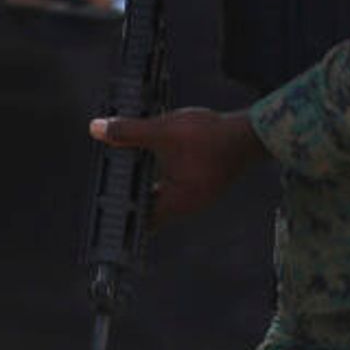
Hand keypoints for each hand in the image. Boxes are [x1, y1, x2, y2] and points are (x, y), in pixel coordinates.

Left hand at [89, 108, 262, 223]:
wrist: (251, 133)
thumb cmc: (210, 136)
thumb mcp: (163, 130)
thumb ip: (129, 131)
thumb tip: (98, 129)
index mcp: (175, 201)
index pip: (140, 220)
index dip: (120, 214)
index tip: (102, 208)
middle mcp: (186, 205)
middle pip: (149, 210)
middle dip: (128, 197)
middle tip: (105, 188)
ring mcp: (197, 197)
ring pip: (162, 198)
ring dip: (144, 187)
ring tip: (122, 175)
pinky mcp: (203, 185)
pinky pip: (174, 188)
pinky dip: (159, 180)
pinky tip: (151, 163)